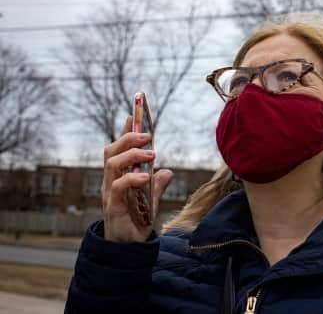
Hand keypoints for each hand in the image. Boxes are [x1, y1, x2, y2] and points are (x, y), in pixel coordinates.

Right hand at [102, 116, 173, 241]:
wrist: (128, 251)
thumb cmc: (136, 223)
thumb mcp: (151, 201)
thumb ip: (157, 185)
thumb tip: (168, 171)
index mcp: (118, 178)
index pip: (117, 150)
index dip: (123, 132)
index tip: (132, 115)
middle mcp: (111, 183)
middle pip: (111, 152)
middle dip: (128, 138)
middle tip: (148, 135)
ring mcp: (110, 194)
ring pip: (112, 165)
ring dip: (132, 154)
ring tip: (151, 154)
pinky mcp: (114, 207)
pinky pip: (118, 187)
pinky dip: (132, 178)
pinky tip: (146, 176)